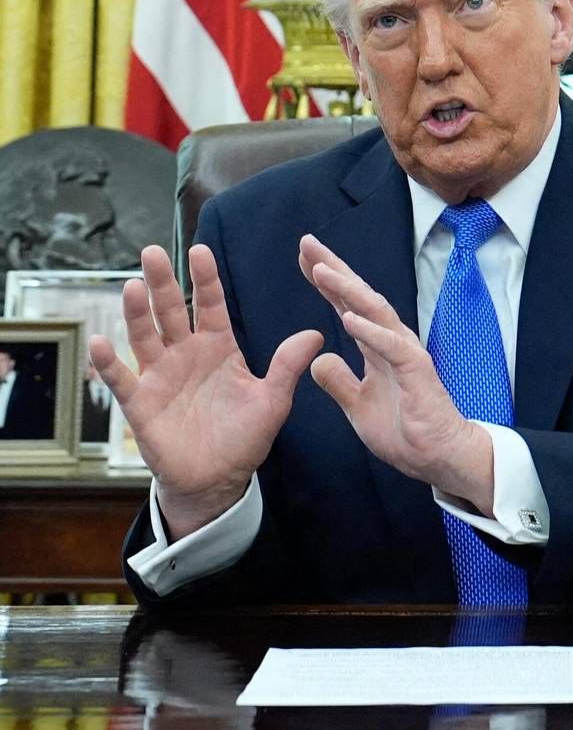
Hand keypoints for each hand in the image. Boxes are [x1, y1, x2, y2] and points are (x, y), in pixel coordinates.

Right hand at [89, 245, 320, 539]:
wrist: (217, 478)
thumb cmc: (244, 437)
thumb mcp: (272, 401)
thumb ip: (287, 367)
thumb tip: (316, 333)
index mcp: (219, 348)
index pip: (211, 305)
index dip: (205, 279)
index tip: (201, 250)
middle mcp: (186, 354)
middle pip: (172, 311)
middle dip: (163, 282)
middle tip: (153, 252)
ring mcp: (160, 376)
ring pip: (145, 337)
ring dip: (137, 313)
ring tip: (133, 287)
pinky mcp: (140, 403)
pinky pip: (122, 379)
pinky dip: (109, 362)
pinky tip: (100, 342)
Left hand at [298, 235, 494, 510]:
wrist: (437, 457)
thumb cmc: (405, 430)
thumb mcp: (357, 406)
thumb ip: (339, 381)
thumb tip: (318, 360)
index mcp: (377, 348)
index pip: (348, 306)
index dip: (326, 282)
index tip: (304, 258)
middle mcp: (391, 342)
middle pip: (360, 298)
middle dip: (334, 269)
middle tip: (308, 243)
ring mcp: (405, 354)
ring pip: (376, 314)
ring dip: (348, 291)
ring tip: (323, 270)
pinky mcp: (417, 372)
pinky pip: (391, 347)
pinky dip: (370, 331)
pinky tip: (348, 317)